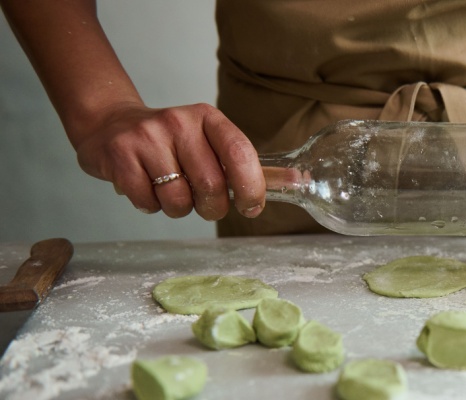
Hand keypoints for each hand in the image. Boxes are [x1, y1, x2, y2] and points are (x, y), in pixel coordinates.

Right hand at [73, 102, 265, 219]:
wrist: (111, 125)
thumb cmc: (172, 142)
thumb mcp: (210, 142)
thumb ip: (249, 164)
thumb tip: (299, 181)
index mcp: (208, 119)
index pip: (240, 153)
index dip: (251, 187)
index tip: (251, 206)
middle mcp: (179, 123)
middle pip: (211, 186)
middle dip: (212, 207)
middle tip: (204, 202)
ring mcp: (147, 138)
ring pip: (178, 200)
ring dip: (179, 208)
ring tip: (170, 189)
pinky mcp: (119, 156)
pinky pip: (147, 202)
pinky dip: (150, 205)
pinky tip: (147, 186)